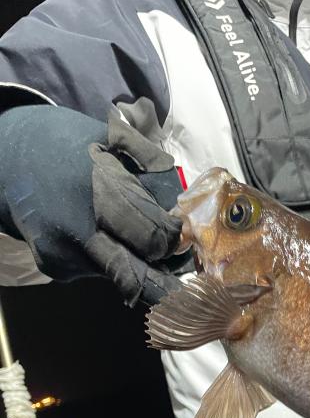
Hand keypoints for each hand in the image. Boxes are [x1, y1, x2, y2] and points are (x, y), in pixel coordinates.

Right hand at [0, 104, 188, 304]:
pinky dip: (112, 261)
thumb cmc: (66, 143)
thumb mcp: (110, 138)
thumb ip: (151, 167)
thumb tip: (184, 208)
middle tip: (179, 263)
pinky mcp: (55, 269)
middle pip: (138, 276)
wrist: (6, 159)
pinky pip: (99, 274)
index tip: (183, 236)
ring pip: (121, 278)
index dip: (174, 241)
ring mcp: (62, 255)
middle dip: (165, 275)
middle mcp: (76, 232)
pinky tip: (103, 237)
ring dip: (139, 266)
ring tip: (139, 242)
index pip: (151, 237)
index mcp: (94, 192)